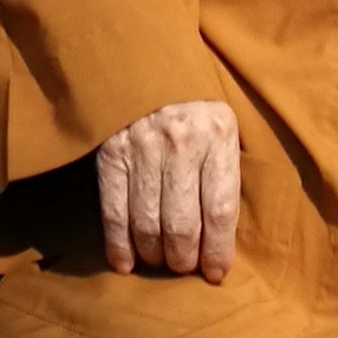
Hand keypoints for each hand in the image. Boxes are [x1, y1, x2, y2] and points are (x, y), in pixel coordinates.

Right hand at [96, 100, 238, 280]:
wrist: (145, 63)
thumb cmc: (194, 104)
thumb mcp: (224, 124)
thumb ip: (226, 169)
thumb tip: (225, 236)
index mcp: (218, 132)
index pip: (220, 209)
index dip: (217, 251)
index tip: (216, 274)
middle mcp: (180, 141)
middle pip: (182, 224)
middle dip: (184, 259)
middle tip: (185, 268)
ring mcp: (141, 147)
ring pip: (148, 223)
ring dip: (155, 255)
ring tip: (161, 261)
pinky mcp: (110, 153)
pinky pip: (114, 212)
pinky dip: (119, 245)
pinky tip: (126, 263)